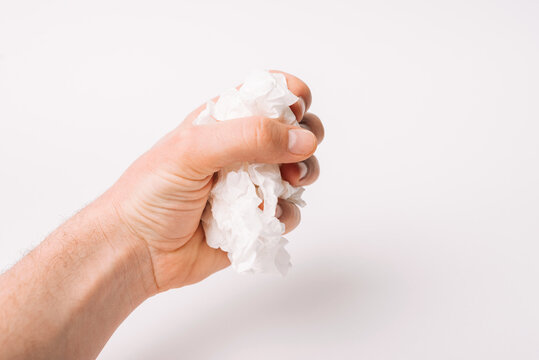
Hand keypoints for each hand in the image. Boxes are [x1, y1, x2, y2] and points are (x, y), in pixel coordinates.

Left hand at [102, 71, 324, 292]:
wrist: (136, 250)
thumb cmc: (152, 193)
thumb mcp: (193, 150)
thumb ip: (248, 137)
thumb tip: (302, 139)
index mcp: (224, 122)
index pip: (269, 94)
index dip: (291, 97)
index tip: (297, 112)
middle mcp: (241, 151)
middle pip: (293, 133)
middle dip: (306, 139)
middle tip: (297, 155)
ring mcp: (250, 186)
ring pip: (297, 172)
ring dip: (302, 176)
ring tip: (288, 185)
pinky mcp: (255, 220)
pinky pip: (288, 212)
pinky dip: (286, 214)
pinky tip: (266, 218)